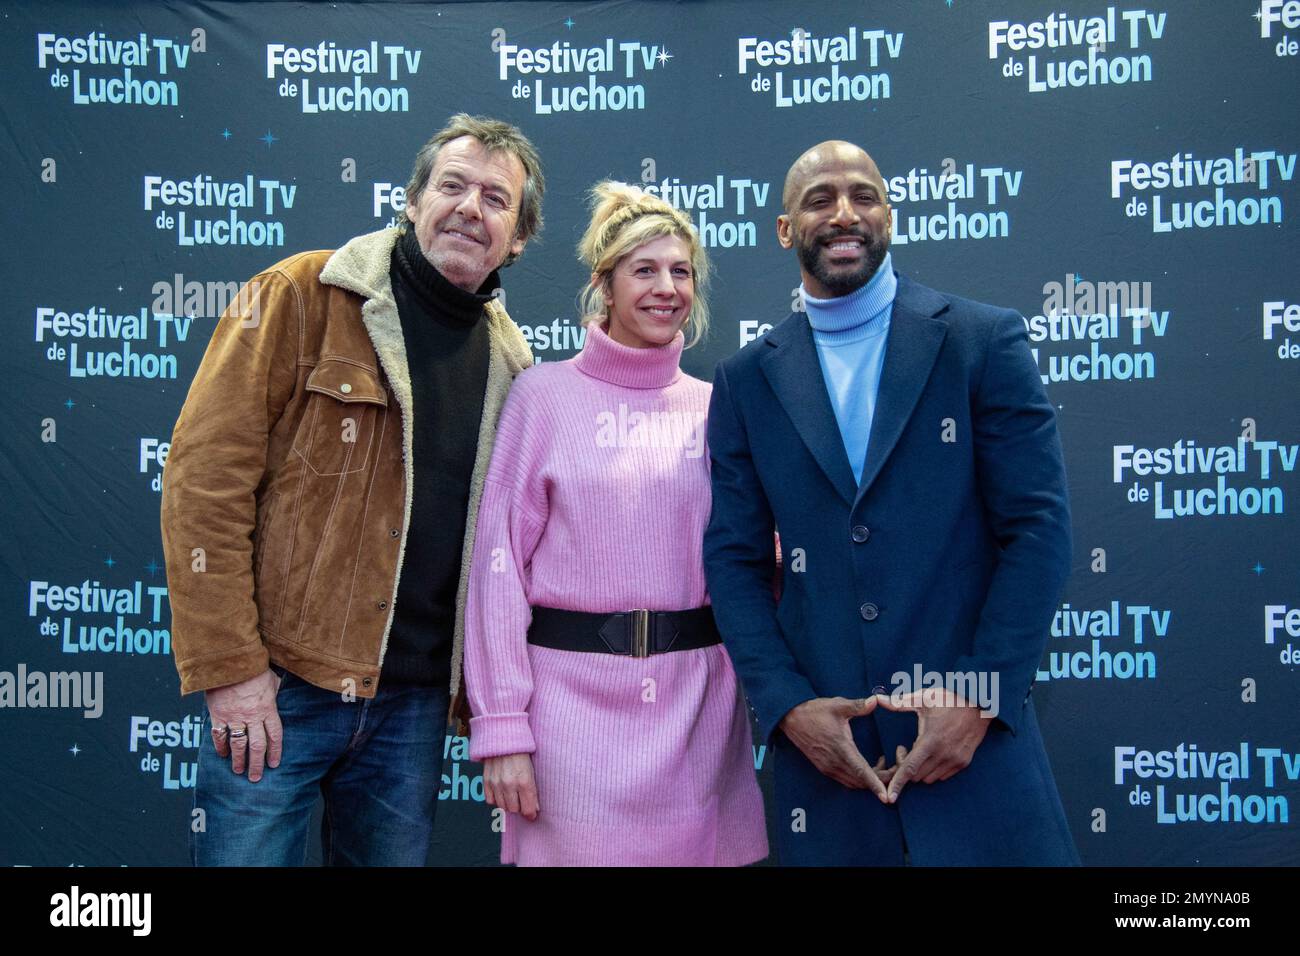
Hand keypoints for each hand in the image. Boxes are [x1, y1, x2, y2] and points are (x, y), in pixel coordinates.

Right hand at [205, 669, 282, 782]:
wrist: (229, 661)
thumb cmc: (253, 668)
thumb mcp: (272, 679)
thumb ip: (276, 691)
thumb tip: (280, 694)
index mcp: (268, 708)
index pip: (274, 735)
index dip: (275, 751)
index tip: (273, 764)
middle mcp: (252, 716)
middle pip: (257, 745)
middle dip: (257, 764)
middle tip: (256, 777)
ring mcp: (234, 717)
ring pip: (238, 745)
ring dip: (238, 760)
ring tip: (239, 771)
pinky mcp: (218, 715)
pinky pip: (219, 735)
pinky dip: (220, 746)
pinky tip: (222, 754)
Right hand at [483, 753, 539, 820]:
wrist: (504, 737)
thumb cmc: (521, 752)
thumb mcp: (532, 770)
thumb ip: (533, 790)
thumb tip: (535, 808)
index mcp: (524, 781)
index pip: (528, 809)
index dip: (531, 814)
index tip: (532, 814)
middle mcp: (509, 784)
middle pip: (514, 810)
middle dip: (520, 808)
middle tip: (522, 801)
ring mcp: (496, 783)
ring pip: (502, 806)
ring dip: (508, 804)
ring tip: (512, 795)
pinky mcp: (486, 781)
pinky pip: (490, 800)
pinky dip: (496, 799)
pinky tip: (501, 792)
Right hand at [779, 697, 888, 801]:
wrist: (791, 718)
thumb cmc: (815, 711)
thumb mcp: (837, 705)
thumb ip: (857, 705)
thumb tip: (875, 701)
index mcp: (840, 748)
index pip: (861, 771)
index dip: (875, 785)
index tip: (886, 796)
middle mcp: (834, 762)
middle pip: (861, 781)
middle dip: (879, 781)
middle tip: (895, 769)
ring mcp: (828, 767)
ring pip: (853, 783)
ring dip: (869, 780)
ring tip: (883, 765)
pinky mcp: (824, 768)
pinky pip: (846, 780)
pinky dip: (858, 778)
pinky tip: (865, 766)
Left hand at [874, 690, 991, 803]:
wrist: (980, 702)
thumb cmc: (948, 698)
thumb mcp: (923, 698)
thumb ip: (898, 703)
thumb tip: (877, 698)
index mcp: (930, 741)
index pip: (910, 768)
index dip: (897, 783)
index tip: (889, 796)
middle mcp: (943, 754)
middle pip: (916, 776)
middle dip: (906, 768)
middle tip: (905, 749)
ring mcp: (955, 760)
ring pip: (929, 778)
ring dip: (920, 770)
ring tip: (920, 750)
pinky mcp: (964, 762)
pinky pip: (943, 776)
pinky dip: (934, 770)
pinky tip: (933, 753)